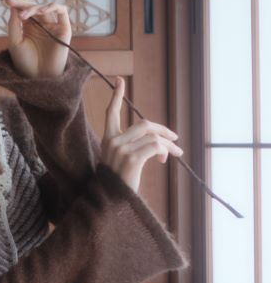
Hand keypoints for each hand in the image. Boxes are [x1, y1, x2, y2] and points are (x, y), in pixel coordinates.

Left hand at [3, 0, 72, 78]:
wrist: (38, 78)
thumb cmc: (25, 63)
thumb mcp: (14, 42)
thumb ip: (13, 23)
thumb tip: (13, 5)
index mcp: (28, 25)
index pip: (23, 5)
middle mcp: (41, 22)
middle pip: (32, 4)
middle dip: (20, 0)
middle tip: (9, 0)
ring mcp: (53, 24)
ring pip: (44, 6)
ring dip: (33, 7)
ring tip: (23, 16)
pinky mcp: (64, 28)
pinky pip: (60, 10)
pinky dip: (51, 7)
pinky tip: (40, 11)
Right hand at [100, 77, 183, 193]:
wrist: (110, 202)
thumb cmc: (118, 183)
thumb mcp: (120, 161)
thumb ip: (132, 146)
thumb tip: (158, 141)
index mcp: (107, 140)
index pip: (110, 113)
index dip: (116, 96)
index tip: (119, 80)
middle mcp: (112, 142)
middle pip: (144, 124)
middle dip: (163, 130)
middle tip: (175, 139)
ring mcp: (121, 149)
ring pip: (153, 136)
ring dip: (168, 145)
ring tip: (174, 154)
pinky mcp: (131, 158)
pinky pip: (156, 146)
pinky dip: (166, 151)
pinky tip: (164, 160)